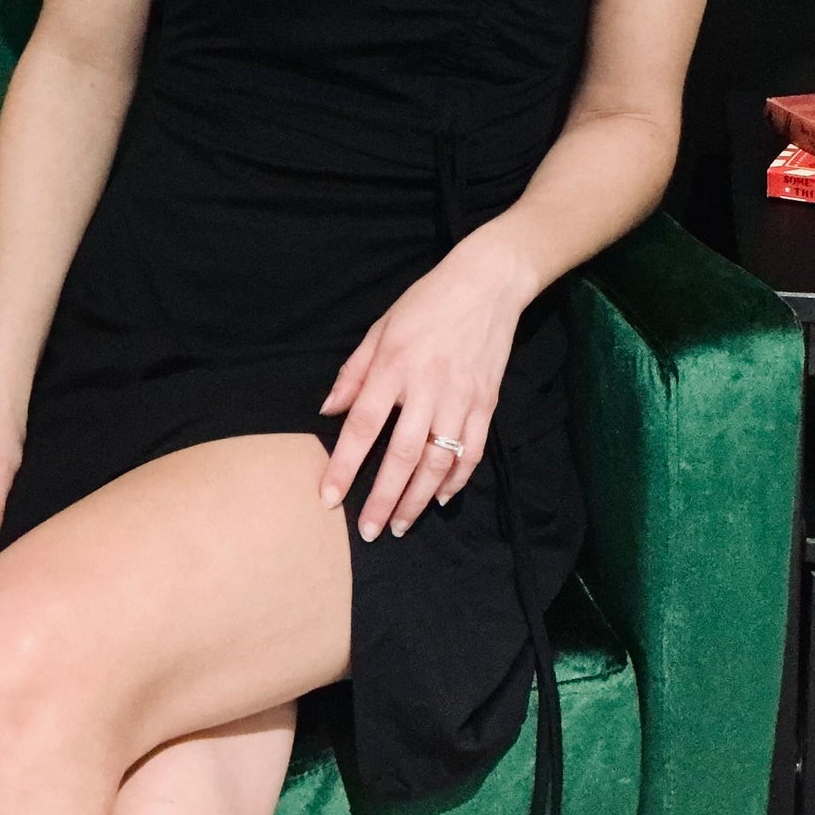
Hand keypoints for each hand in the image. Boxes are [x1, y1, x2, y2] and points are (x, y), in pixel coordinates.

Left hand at [318, 234, 530, 541]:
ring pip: (438, 462)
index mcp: (393, 367)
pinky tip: (440, 498)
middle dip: (384, 499)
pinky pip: (472, 451)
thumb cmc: (426, 303)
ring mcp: (461, 398)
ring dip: (418, 499)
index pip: (362, 426)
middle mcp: (427, 387)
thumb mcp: (380, 329)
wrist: (487, 283)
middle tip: (369, 531)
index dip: (345, 466)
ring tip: (401, 525)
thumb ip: (353, 373)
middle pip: (401, 456)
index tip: (329, 498)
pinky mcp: (486, 403)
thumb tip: (328, 411)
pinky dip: (456, 480)